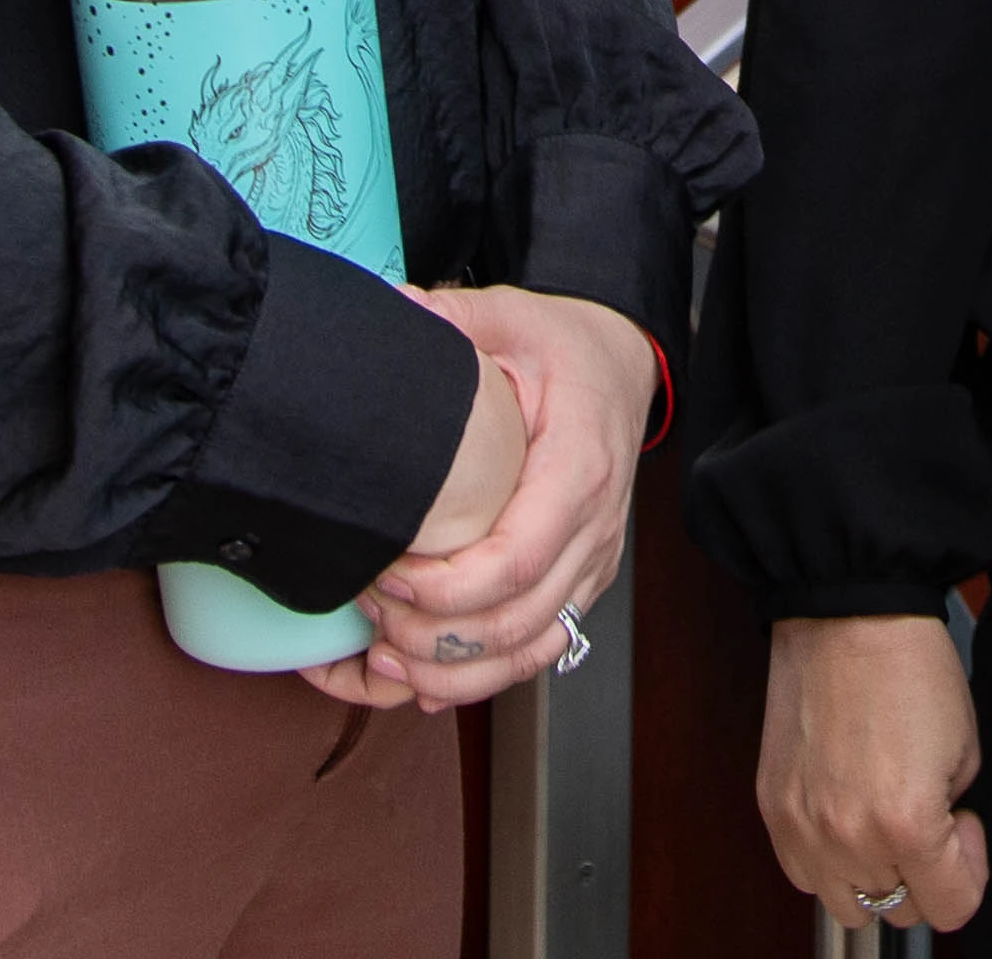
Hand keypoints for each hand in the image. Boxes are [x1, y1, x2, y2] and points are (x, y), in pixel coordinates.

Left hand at [303, 288, 650, 713]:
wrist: (622, 365)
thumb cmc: (566, 347)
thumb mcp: (509, 316)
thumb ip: (450, 318)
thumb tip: (385, 309)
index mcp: (580, 466)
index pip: (518, 557)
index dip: (447, 587)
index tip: (385, 573)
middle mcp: (595, 527)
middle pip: (520, 620)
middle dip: (436, 638)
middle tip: (369, 616)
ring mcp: (594, 563)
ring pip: (532, 649)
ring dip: (455, 673)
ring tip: (386, 659)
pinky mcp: (580, 582)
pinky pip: (541, 649)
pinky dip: (483, 678)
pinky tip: (425, 681)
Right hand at [760, 613, 986, 932]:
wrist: (846, 611)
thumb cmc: (907, 663)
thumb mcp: (966, 748)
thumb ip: (952, 814)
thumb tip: (937, 843)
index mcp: (907, 822)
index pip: (950, 908)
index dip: (970, 870)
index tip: (964, 829)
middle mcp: (848, 836)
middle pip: (899, 910)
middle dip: (924, 873)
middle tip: (928, 817)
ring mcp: (802, 826)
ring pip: (847, 903)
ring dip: (874, 875)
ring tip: (882, 822)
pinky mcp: (772, 808)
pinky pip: (802, 872)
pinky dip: (828, 859)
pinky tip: (846, 813)